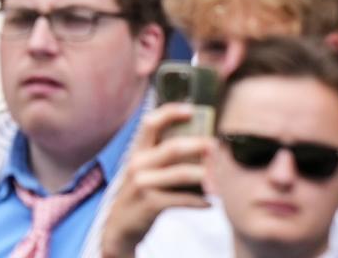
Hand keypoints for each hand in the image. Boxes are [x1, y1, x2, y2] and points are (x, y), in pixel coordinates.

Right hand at [100, 104, 212, 257]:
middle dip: (199, 145)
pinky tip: (210, 203)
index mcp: (138, 150)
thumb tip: (203, 142)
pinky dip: (200, 201)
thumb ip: (165, 154)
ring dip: (204, 175)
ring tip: (218, 179)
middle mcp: (137, 164)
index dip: (171, 112)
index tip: (192, 110)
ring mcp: (142, 184)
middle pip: (173, 148)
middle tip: (216, 146)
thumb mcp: (145, 169)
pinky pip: (182, 199)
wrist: (119, 228)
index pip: (151, 122)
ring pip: (181, 174)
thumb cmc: (141, 192)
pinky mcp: (149, 204)